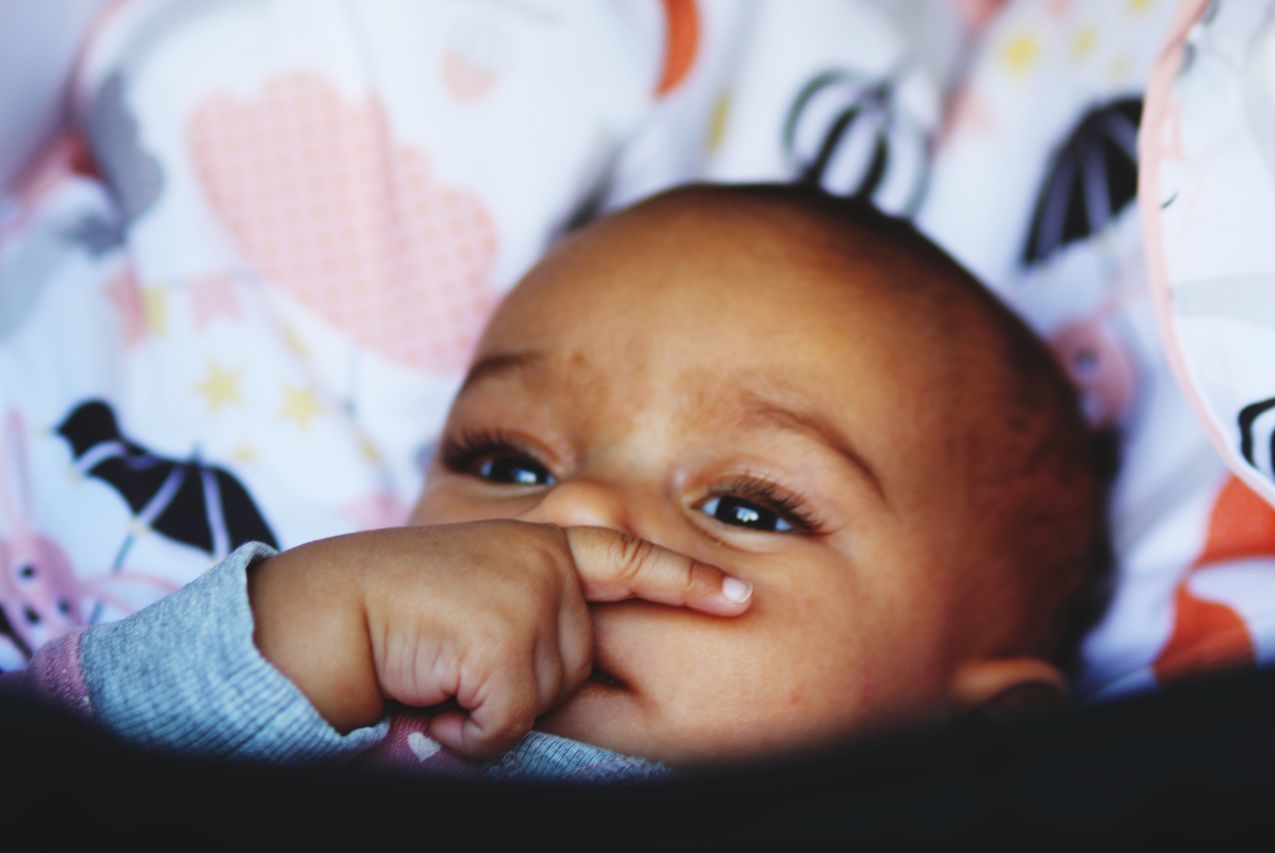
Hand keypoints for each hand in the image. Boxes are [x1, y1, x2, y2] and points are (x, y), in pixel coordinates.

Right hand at [247, 521, 752, 757]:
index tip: (739, 599)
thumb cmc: (391, 608)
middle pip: (578, 665)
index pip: (626, 560)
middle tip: (452, 655)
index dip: (686, 581)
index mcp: (538, 543)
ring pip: (545, 698)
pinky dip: (467, 731)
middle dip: (520, 683)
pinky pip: (508, 724)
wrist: (322, 610)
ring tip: (435, 668)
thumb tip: (570, 663)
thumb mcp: (476, 585)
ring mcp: (530, 595)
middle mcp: (544, 562)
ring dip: (487, 707)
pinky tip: (429, 693)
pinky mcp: (506, 638)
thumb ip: (532, 602)